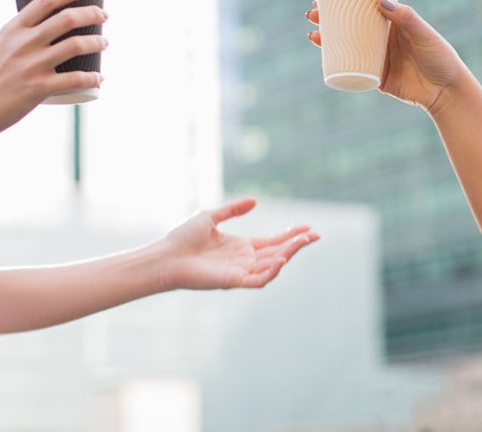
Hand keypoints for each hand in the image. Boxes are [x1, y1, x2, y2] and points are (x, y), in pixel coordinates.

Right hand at [0, 0, 108, 137]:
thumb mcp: (1, 43)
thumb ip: (22, 30)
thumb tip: (46, 19)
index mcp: (14, 28)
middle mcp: (24, 43)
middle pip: (67, 19)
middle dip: (92, 14)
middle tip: (104, 16)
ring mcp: (32, 65)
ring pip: (75, 46)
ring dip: (96, 42)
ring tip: (104, 42)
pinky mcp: (38, 88)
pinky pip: (74, 79)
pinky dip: (92, 77)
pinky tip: (99, 77)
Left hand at [156, 197, 318, 290]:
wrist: (165, 256)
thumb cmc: (182, 237)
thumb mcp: (210, 216)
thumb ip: (233, 209)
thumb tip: (255, 201)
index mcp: (240, 246)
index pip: (272, 242)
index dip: (290, 235)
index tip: (308, 227)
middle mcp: (243, 260)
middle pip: (278, 252)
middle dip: (297, 244)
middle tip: (316, 234)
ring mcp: (240, 272)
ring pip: (273, 265)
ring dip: (290, 254)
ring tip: (304, 241)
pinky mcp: (233, 281)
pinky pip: (259, 279)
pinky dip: (273, 271)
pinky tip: (282, 258)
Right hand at [306, 0, 466, 112]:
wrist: (446, 92)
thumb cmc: (440, 57)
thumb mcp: (423, 34)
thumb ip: (405, 17)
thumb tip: (379, 1)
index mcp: (392, 22)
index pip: (364, 6)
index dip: (344, 0)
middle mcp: (382, 38)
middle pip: (349, 25)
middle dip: (328, 19)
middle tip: (312, 14)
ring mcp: (377, 58)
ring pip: (346, 46)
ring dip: (327, 41)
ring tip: (313, 36)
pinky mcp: (376, 77)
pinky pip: (352, 70)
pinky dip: (336, 66)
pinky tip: (323, 61)